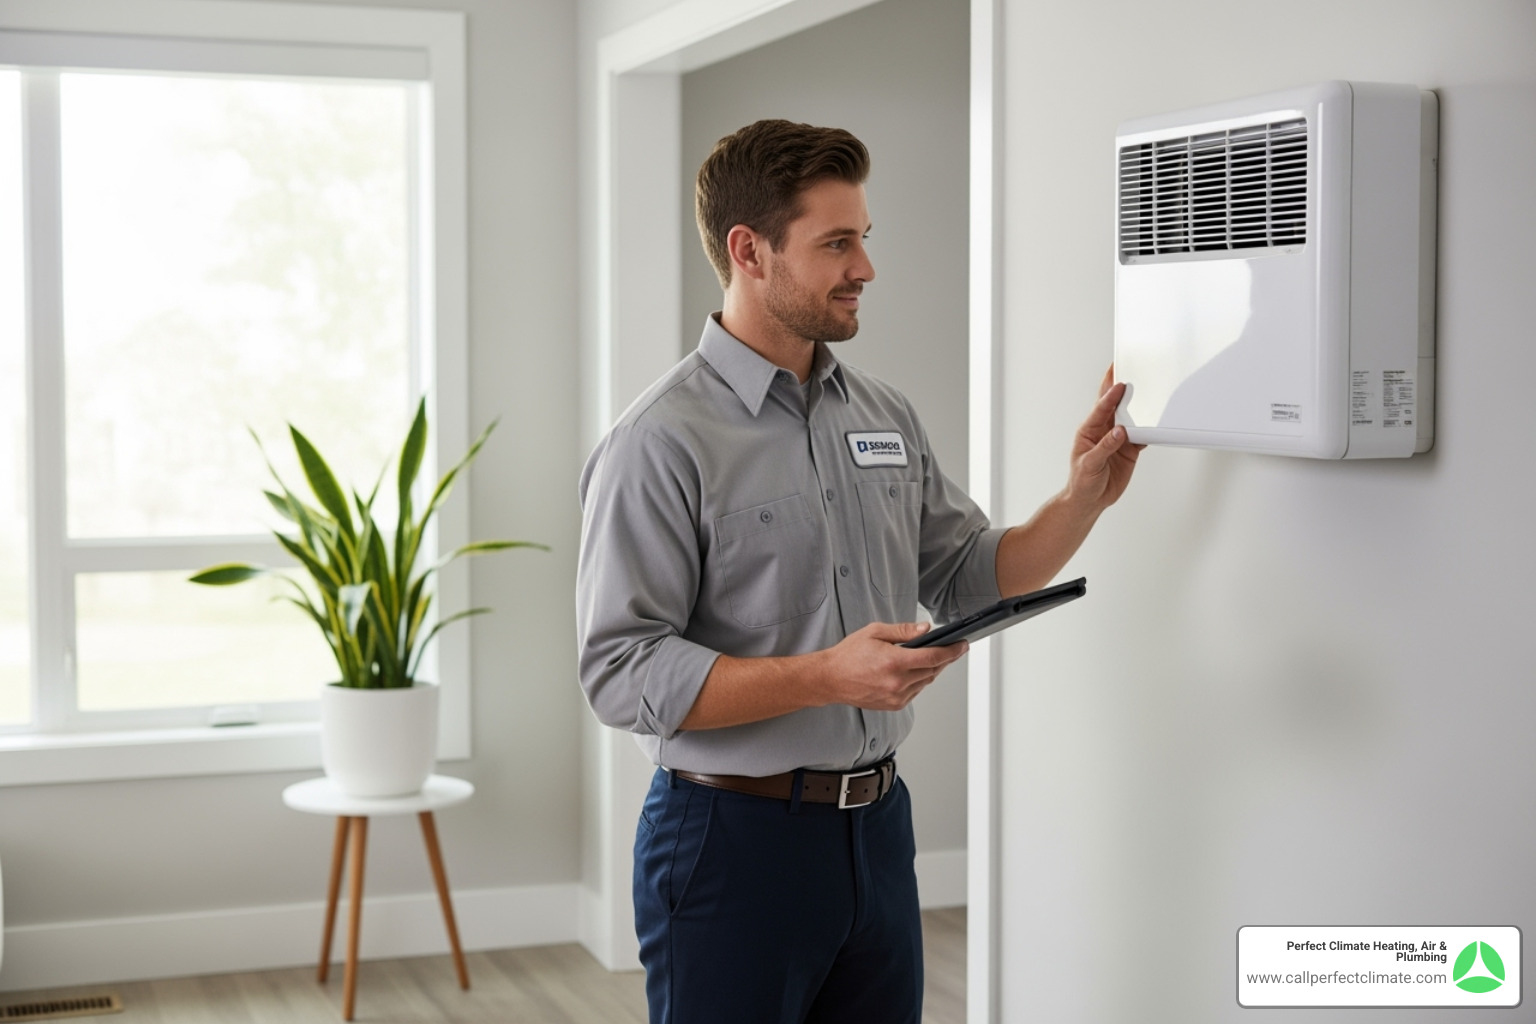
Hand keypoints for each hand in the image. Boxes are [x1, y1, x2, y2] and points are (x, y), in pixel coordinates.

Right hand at [815, 621, 968, 711]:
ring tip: (933, 657)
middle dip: (945, 658)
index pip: (933, 657)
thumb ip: (903, 631)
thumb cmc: (849, 655)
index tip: (962, 645)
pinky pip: (916, 691)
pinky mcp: (894, 704)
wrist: (831, 679)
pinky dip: (920, 680)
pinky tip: (915, 671)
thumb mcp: (875, 632)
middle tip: (951, 648)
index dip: (952, 651)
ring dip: (932, 670)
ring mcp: (896, 696)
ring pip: (926, 682)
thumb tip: (926, 629)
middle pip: (933, 670)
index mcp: (894, 662)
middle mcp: (897, 682)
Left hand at [1065, 365, 1144, 511]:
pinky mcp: (1129, 450)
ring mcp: (1118, 439)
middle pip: (1115, 405)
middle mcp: (1104, 431)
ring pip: (1131, 417)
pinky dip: (1150, 429)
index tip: (1120, 383)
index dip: (1110, 395)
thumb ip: (1105, 447)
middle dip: (1121, 387)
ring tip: (1147, 389)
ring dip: (1138, 405)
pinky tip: (1157, 421)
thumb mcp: (1089, 464)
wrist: (1090, 500)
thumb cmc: (1082, 481)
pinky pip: (1142, 435)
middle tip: (1128, 368)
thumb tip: (1119, 432)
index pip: (1101, 408)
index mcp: (1089, 431)